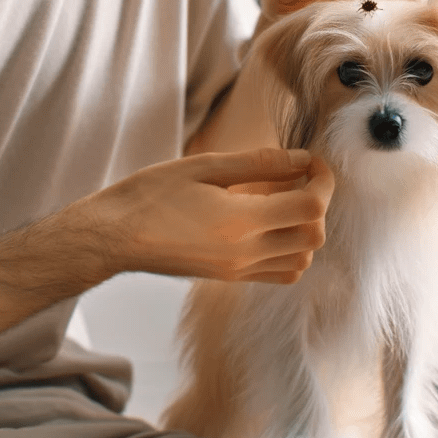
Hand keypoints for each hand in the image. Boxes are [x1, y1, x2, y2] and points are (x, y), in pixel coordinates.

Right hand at [83, 148, 333, 284]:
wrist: (114, 237)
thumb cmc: (152, 195)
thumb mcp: (204, 167)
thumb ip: (259, 164)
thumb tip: (302, 159)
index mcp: (242, 222)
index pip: (312, 206)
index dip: (323, 180)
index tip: (312, 161)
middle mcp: (247, 253)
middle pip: (315, 236)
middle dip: (318, 203)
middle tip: (299, 178)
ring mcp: (240, 270)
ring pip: (302, 259)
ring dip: (305, 228)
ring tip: (281, 199)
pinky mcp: (230, 278)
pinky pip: (280, 272)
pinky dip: (290, 249)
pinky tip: (268, 222)